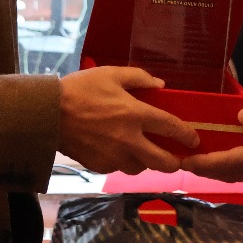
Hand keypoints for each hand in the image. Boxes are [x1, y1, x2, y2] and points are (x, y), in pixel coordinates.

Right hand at [57, 67, 198, 174]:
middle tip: (176, 158)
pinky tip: (118, 151)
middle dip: (174, 163)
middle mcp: (129, 140)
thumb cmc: (81, 89)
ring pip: (141, 168)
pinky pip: (119, 169)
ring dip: (146, 162)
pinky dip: (123, 162)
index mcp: (135, 114)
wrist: (49, 113)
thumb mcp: (111, 74)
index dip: (187, 135)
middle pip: (163, 162)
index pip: (171, 128)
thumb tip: (160, 86)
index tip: (193, 140)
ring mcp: (114, 156)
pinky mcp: (100, 166)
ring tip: (143, 152)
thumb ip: (139, 78)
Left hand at [181, 92, 242, 181]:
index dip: (207, 163)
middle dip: (206, 171)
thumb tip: (239, 117)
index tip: (186, 162)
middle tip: (182, 164)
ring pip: (238, 173)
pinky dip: (228, 164)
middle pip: (231, 174)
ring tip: (195, 162)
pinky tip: (220, 154)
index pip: (232, 163)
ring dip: (216, 170)